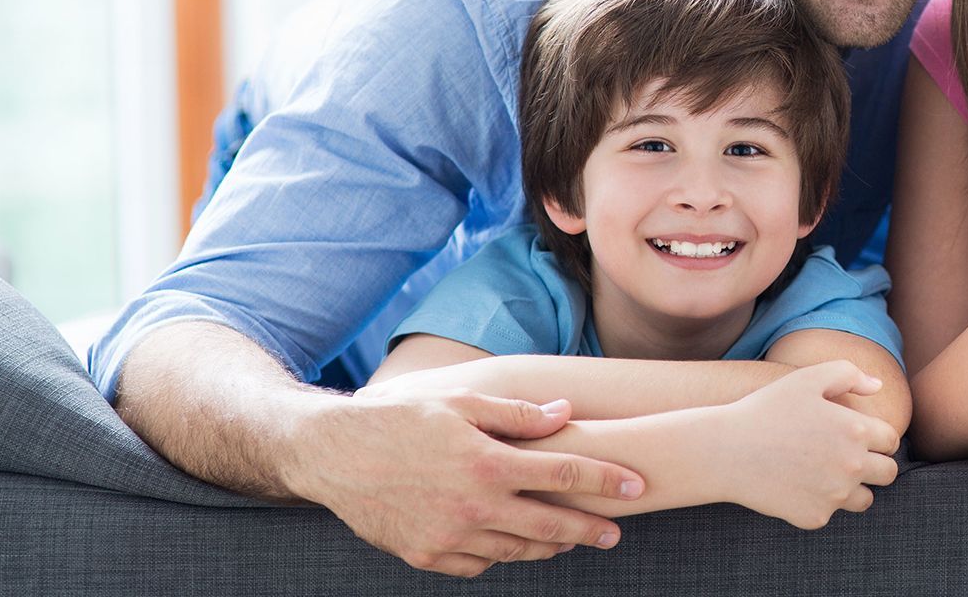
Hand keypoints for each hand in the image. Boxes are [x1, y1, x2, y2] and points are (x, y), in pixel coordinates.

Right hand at [285, 390, 644, 577]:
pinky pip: (478, 564)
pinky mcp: (426, 555)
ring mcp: (449, 536)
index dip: (605, 480)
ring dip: (549, 546)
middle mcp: (473, 505)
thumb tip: (566, 414)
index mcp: (487, 462)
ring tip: (569, 538)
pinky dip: (501, 555)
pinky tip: (514, 545)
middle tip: (615, 531)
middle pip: (550, 525)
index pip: (563, 473)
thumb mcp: (461, 402)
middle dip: (590, 529)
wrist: (331, 454)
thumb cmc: (400, 420)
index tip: (635, 485)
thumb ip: (517, 413)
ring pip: (517, 551)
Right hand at [714, 361, 901, 528]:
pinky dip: (820, 501)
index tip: (856, 435)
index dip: (876, 436)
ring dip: (854, 488)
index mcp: (856, 431)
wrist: (726, 451)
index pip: (891, 440)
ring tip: (826, 473)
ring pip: (865, 498)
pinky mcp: (815, 517)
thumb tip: (878, 386)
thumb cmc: (767, 409)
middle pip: (888, 473)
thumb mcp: (807, 379)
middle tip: (846, 456)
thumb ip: (849, 375)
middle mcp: (852, 466)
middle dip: (874, 464)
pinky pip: (831, 512)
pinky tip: (798, 485)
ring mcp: (834, 495)